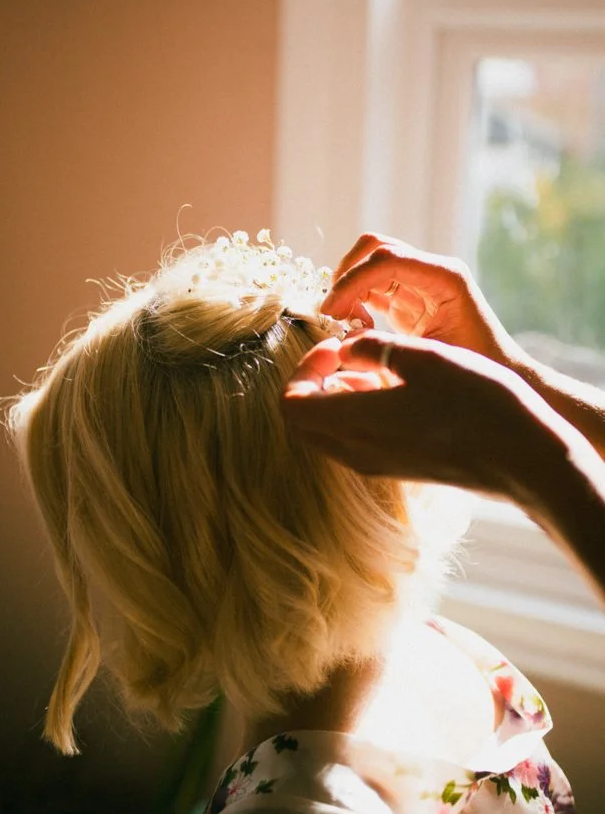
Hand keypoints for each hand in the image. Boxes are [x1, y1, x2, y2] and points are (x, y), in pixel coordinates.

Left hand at [283, 331, 564, 501]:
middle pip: (303, 421)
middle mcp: (356, 452)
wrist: (523, 458)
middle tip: (344, 353)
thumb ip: (371, 349)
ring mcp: (377, 465)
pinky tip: (395, 388)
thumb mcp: (421, 358)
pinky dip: (358, 411)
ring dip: (336, 395)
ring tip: (374, 366)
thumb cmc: (475, 402)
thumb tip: (345, 349)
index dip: (302, 368)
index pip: (290, 404)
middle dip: (313, 382)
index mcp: (353, 423)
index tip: (335, 345)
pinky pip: (356, 441)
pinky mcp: (398, 468)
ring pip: (329, 431)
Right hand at [321, 234, 520, 366]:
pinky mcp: (410, 298)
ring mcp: (421, 282)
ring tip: (346, 322)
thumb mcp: (431, 360)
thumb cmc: (474, 372)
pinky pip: (373, 286)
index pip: (385, 260)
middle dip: (346, 275)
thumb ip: (389, 346)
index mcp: (444, 278)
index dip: (351, 282)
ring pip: (370, 263)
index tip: (331, 312)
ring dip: (349, 287)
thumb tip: (346, 338)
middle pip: (375, 248)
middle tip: (333, 312)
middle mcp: (432, 271)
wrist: (500, 378)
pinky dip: (356, 300)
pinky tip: (357, 327)